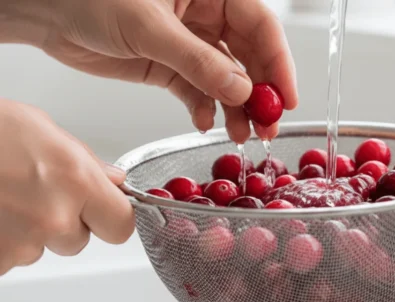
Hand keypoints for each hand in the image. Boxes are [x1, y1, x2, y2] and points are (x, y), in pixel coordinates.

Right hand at [0, 98, 134, 275]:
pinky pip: (13, 256)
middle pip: (81, 240)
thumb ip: (87, 162)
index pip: (122, 225)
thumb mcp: (44, 131)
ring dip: (33, 230)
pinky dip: (5, 239)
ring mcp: (21, 244)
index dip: (113, 218)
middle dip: (68, 222)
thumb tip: (114, 181)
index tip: (105, 212)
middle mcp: (54, 218)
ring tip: (8, 197)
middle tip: (39, 194)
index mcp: (75, 182)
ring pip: (44, 248)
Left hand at [10, 0, 298, 142]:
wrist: (47, 11)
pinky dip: (204, 109)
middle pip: (248, 57)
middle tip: (267, 126)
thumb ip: (198, 61)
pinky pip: (197, 91)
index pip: (260, 26)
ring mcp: (188, 43)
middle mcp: (205, 15)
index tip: (287, 98)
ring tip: (240, 135)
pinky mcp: (169, 66)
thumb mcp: (149, 26)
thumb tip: (241, 89)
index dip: (279, 63)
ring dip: (234, 108)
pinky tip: (206, 124)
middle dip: (259, 94)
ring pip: (225, 79)